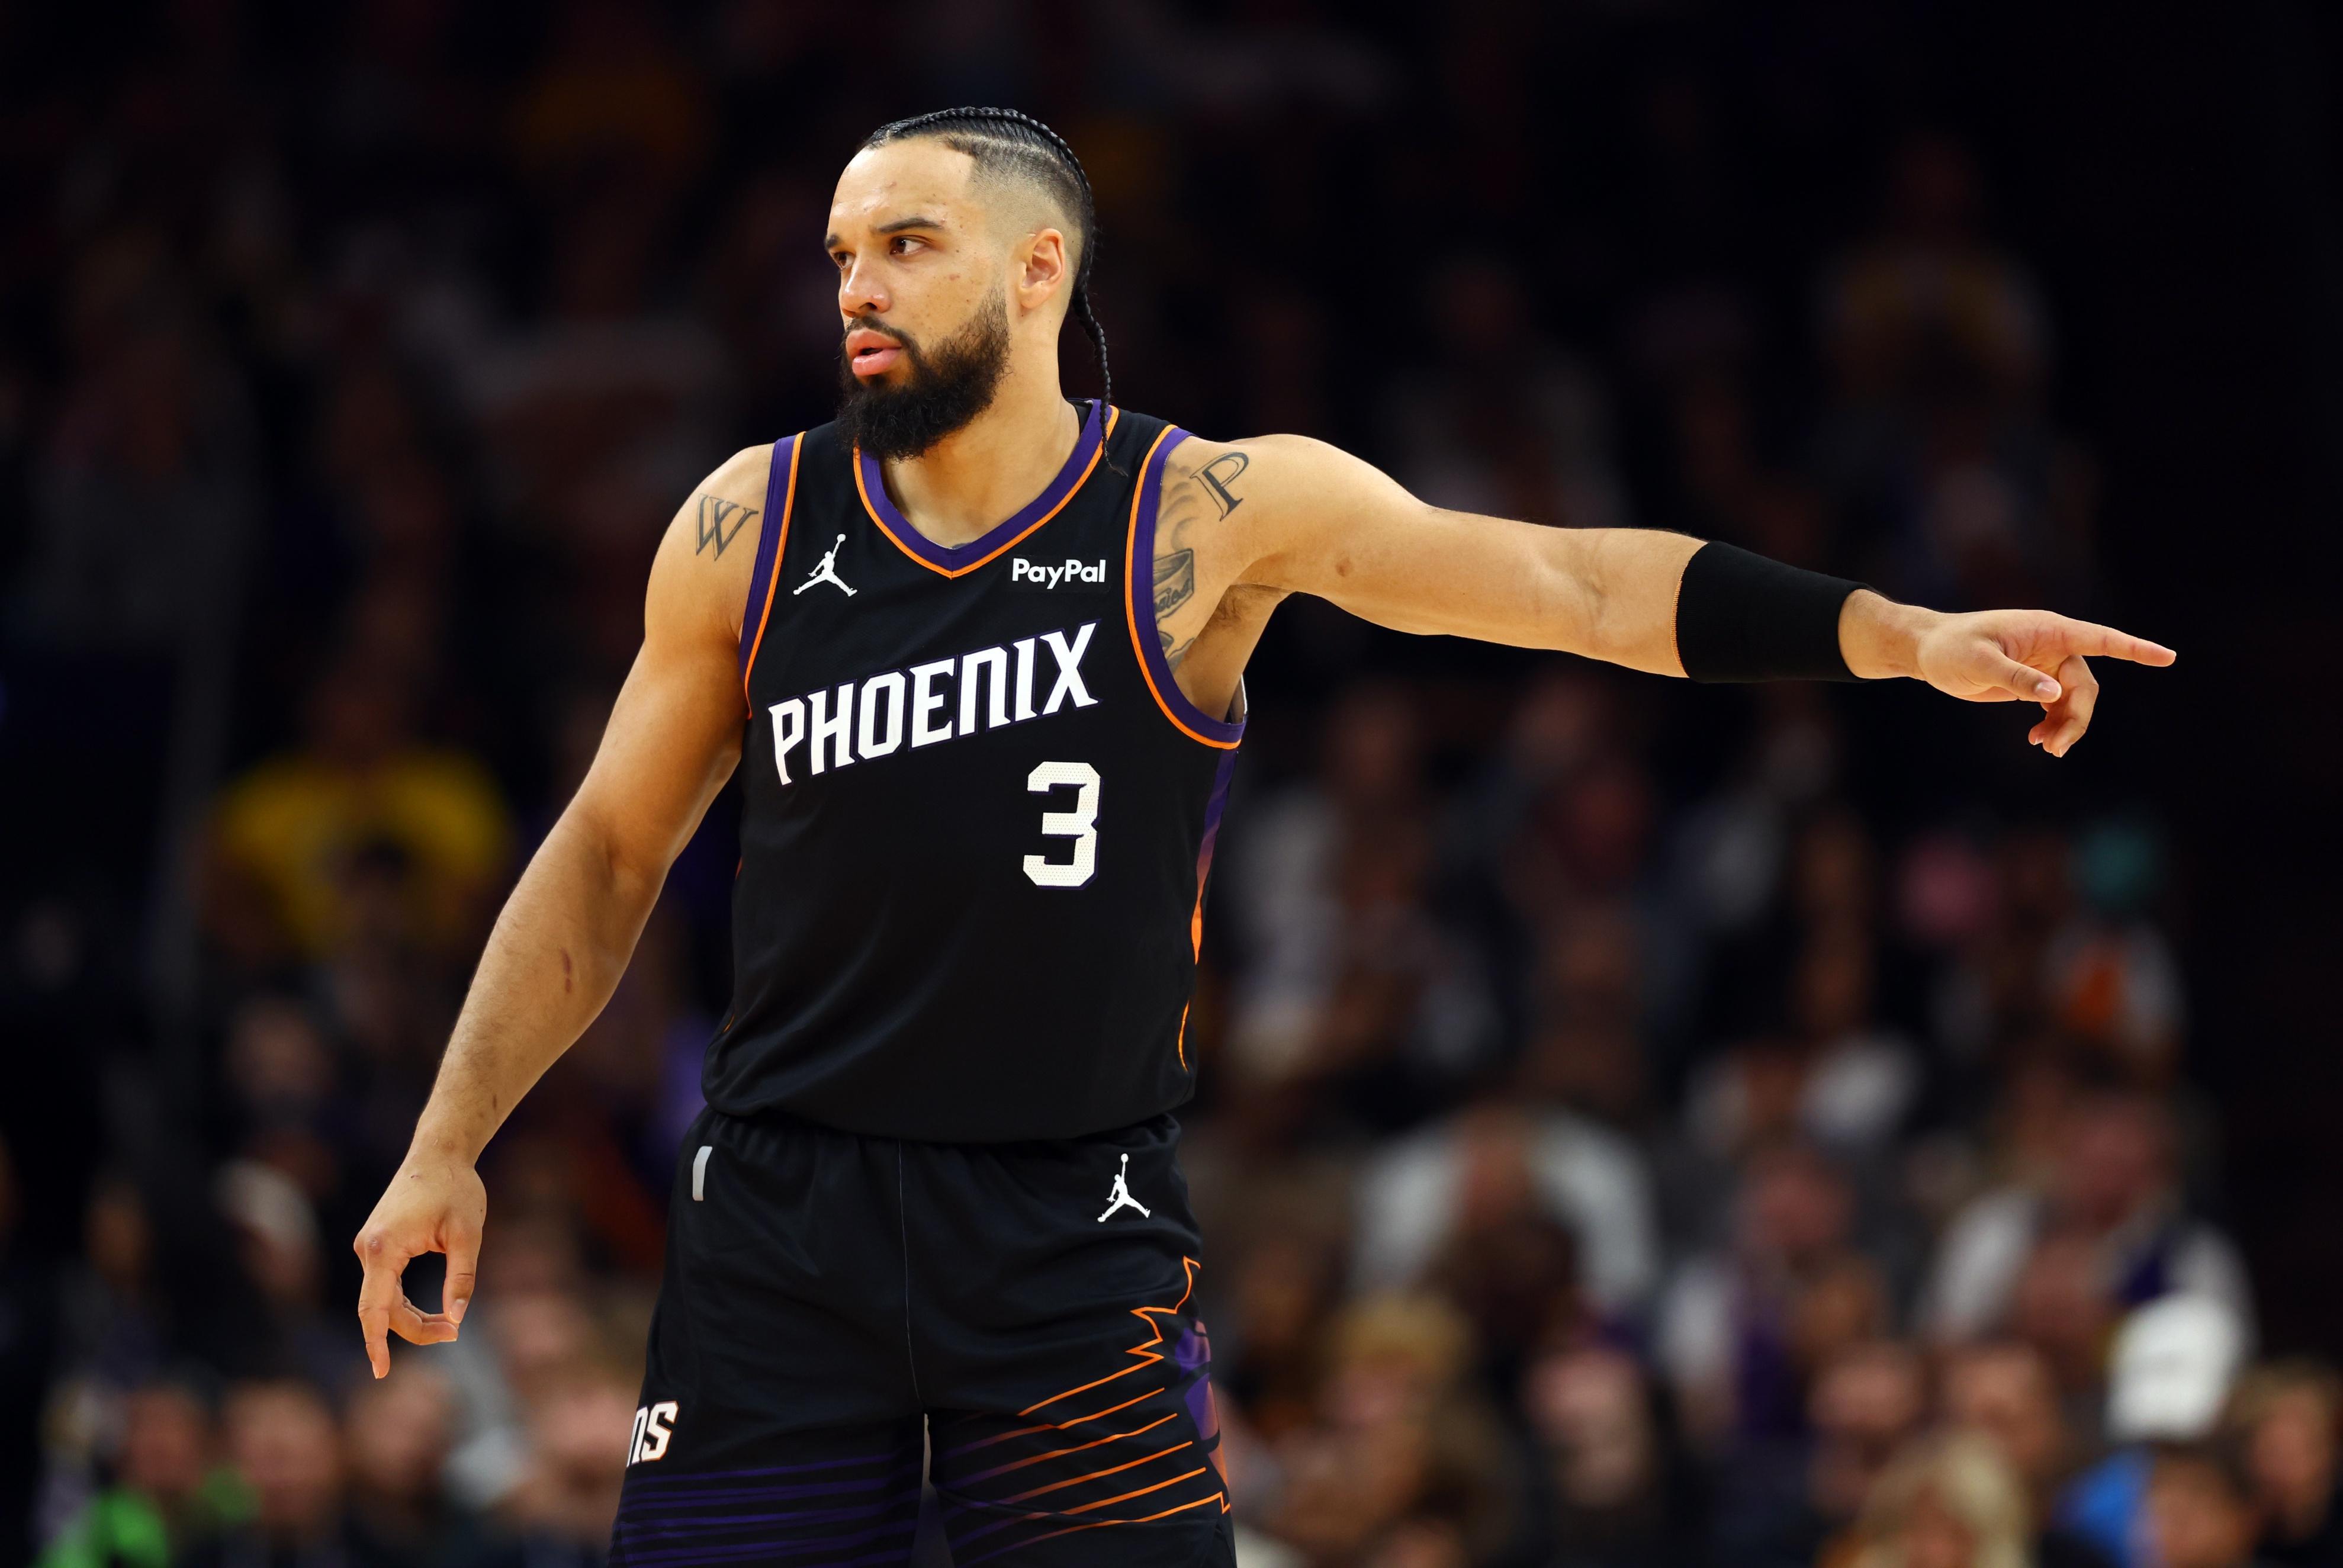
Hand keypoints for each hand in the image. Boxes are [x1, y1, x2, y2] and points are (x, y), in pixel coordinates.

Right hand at [353, 1150, 485, 1377]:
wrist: (439, 1152)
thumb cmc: (457, 1188)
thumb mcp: (468, 1234)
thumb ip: (461, 1278)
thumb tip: (457, 1319)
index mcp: (384, 1247)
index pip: (375, 1308)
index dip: (376, 1343)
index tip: (381, 1373)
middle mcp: (367, 1248)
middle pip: (380, 1309)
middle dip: (413, 1330)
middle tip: (453, 1335)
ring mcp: (368, 1246)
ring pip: (382, 1300)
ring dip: (410, 1319)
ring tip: (449, 1326)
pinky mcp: (376, 1244)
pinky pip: (384, 1286)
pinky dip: (403, 1304)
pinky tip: (430, 1314)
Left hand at [1903, 605, 2176, 755]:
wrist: (1926, 653)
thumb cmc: (1950, 649)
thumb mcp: (1979, 663)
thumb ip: (2016, 678)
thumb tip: (2053, 694)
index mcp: (2048, 631)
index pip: (2101, 639)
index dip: (2135, 649)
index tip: (2168, 657)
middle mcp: (2053, 646)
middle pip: (2085, 686)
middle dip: (2077, 718)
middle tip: (2054, 749)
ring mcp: (2044, 665)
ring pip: (2074, 700)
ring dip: (2067, 726)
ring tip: (2046, 748)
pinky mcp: (2033, 682)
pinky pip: (2058, 706)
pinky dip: (2054, 725)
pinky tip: (2038, 740)